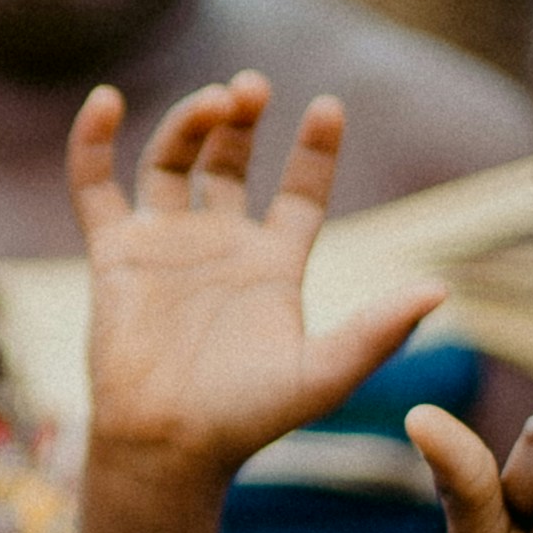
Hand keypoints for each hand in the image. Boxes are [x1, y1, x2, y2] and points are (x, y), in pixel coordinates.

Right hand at [70, 77, 441, 479]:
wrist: (168, 443)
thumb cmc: (247, 417)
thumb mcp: (324, 372)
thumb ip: (378, 330)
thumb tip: (438, 289)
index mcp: (274, 263)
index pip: (301, 190)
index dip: (315, 149)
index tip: (328, 107)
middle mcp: (221, 244)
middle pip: (232, 159)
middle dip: (243, 118)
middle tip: (253, 88)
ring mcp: (165, 244)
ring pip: (173, 160)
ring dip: (190, 121)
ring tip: (215, 101)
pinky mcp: (115, 253)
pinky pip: (95, 186)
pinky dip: (93, 142)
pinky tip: (106, 101)